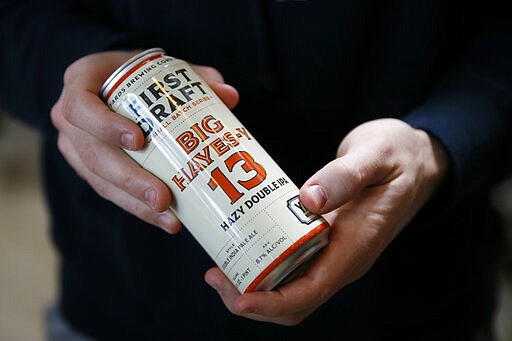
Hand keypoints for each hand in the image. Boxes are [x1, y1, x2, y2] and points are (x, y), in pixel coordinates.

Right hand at [50, 51, 238, 232]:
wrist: (121, 87)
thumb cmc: (140, 77)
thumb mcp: (163, 69)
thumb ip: (195, 78)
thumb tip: (229, 96)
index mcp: (80, 84)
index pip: (80, 107)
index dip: (104, 126)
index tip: (138, 140)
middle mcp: (71, 120)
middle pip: (94, 156)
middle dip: (130, 180)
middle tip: (162, 197)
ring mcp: (77, 148)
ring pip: (101, 182)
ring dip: (135, 202)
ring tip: (168, 216)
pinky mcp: (90, 171)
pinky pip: (112, 193)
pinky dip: (139, 207)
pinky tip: (164, 218)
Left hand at [205, 118, 447, 324]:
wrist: (418, 160)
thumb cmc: (399, 156)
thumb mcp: (376, 156)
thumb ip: (346, 175)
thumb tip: (308, 199)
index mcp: (357, 246)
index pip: (311, 291)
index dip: (272, 303)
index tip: (239, 298)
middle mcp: (344, 258)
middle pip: (295, 301)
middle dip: (252, 300)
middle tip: (215, 276)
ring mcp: (335, 252)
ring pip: (290, 288)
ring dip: (253, 286)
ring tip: (219, 268)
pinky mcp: (325, 240)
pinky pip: (292, 266)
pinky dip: (264, 266)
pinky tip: (242, 246)